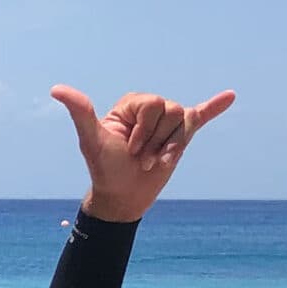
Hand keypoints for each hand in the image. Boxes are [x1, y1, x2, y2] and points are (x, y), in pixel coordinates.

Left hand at [55, 85, 235, 223]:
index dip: (144, 131)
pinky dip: (215, 107)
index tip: (128, 149)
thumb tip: (57, 89)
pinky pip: (201, 116)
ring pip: (184, 123)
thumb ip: (80, 112)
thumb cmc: (106, 169)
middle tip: (141, 157)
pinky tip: (229, 96)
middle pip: (171, 112)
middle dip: (157, 141)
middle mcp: (151, 108)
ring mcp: (167, 122)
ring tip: (154, 160)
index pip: (153, 104)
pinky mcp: (181, 135)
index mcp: (132, 104)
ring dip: (170, 148)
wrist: (123, 197)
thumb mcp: (92, 140)